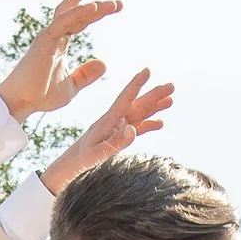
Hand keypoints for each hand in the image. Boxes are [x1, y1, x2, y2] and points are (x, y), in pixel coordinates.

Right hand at [0, 0, 120, 119]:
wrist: (22, 102)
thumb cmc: (41, 95)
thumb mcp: (72, 85)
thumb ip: (86, 74)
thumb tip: (104, 63)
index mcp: (60, 44)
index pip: (81, 22)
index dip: (97, 13)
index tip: (117, 7)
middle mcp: (55, 36)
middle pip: (78, 13)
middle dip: (98, 6)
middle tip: (118, 3)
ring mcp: (49, 36)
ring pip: (72, 14)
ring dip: (92, 7)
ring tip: (111, 4)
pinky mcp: (45, 40)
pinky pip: (63, 22)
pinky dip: (78, 13)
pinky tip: (93, 8)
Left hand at [42, 66, 173, 190]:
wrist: (69, 168)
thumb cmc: (81, 162)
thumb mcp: (97, 154)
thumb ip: (115, 143)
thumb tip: (133, 130)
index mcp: (107, 121)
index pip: (125, 99)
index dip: (136, 84)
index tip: (147, 71)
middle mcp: (114, 121)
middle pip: (137, 104)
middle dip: (154, 94)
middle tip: (171, 85)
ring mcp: (117, 129)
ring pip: (139, 115)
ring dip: (155, 107)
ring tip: (171, 99)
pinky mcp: (118, 138)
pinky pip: (137, 129)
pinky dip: (149, 125)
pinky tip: (160, 123)